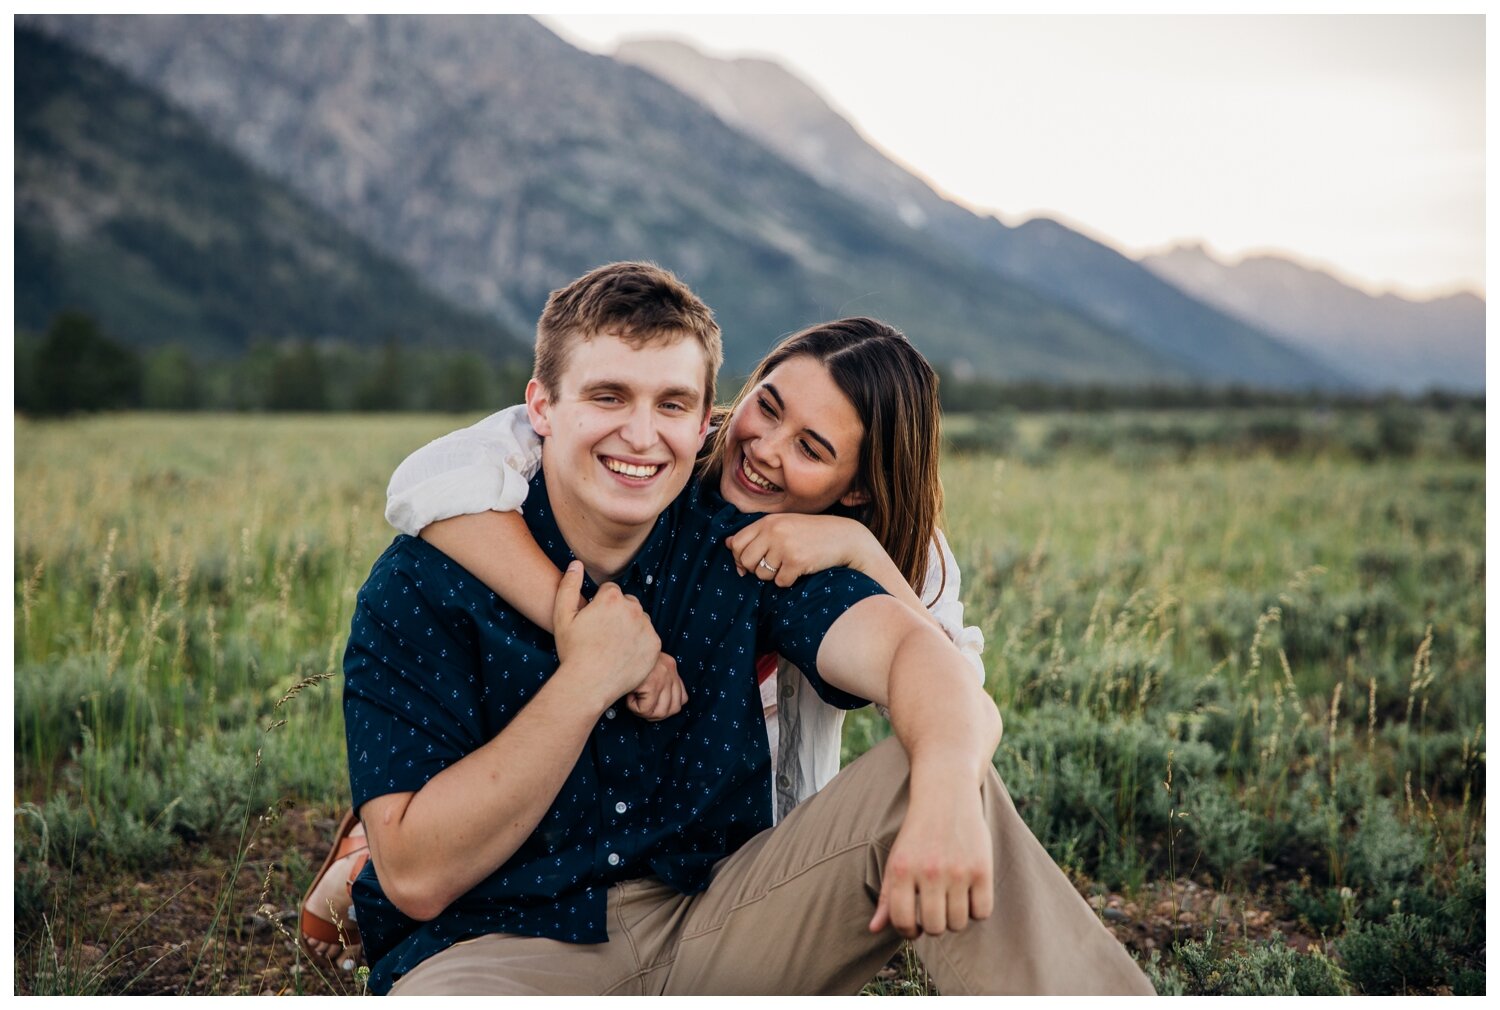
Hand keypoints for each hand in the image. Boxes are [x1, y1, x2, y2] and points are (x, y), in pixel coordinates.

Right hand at [553, 561, 660, 706]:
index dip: (599, 606)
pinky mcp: (655, 646)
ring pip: (639, 620)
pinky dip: (639, 644)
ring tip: (612, 647)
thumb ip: (568, 585)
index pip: (610, 591)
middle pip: (627, 604)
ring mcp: (647, 627)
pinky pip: (648, 638)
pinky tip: (624, 655)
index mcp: (612, 597)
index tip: (592, 623)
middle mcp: (634, 608)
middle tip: (601, 636)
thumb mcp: (562, 616)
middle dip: (617, 614)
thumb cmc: (572, 651)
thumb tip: (576, 563)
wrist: (588, 684)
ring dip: (629, 628)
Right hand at [626, 652, 687, 720]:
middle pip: (675, 708)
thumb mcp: (647, 665)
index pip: (683, 697)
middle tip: (642, 707)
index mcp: (670, 666)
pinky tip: (629, 697)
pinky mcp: (652, 684)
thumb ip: (657, 679)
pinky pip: (645, 709)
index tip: (653, 705)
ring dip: (645, 712)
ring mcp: (663, 678)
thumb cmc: (626, 657)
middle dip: (657, 714)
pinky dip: (635, 708)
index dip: (668, 707)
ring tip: (634, 701)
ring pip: (661, 712)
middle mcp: (670, 671)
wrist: (619, 644)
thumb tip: (657, 703)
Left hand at [725, 514, 874, 587]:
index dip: (739, 557)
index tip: (749, 562)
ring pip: (762, 574)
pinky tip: (800, 570)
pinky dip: (789, 581)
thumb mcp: (783, 525)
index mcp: (768, 521)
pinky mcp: (797, 562)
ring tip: (789, 564)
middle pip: (745, 561)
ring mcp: (785, 547)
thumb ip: (756, 533)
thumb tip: (727, 544)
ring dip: (774, 575)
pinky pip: (780, 583)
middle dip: (755, 569)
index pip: (736, 543)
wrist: (844, 537)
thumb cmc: (811, 533)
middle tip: (772, 566)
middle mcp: (774, 532)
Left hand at [869, 781, 993, 939]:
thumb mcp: (897, 858)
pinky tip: (970, 893)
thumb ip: (887, 895)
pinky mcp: (982, 868)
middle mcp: (928, 871)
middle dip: (934, 925)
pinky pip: (982, 912)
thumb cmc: (918, 831)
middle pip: (934, 928)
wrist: (946, 792)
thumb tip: (874, 929)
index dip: (908, 931)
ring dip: (956, 918)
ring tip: (953, 900)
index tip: (915, 925)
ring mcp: (957, 870)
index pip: (903, 922)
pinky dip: (977, 909)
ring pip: (958, 923)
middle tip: (936, 910)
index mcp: (901, 869)